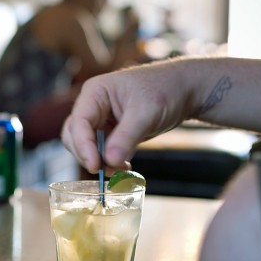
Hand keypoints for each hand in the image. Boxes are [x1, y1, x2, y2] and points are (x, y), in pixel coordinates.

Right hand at [61, 61, 192, 173]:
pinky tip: (123, 165)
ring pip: (85, 146)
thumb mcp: (147, 113)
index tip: (95, 166)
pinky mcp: (111, 132)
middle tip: (107, 170)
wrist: (185, 90)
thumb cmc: (166, 90)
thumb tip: (109, 161)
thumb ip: (126, 137)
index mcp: (95, 92)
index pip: (79, 122)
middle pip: (75, 136)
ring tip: (119, 169)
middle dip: (88, 155)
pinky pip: (101, 150)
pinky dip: (108, 161)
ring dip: (98, 161)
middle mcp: (93, 105)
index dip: (84, 146)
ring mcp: (100, 119)